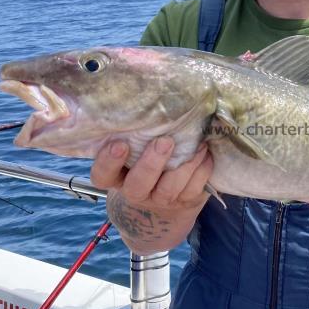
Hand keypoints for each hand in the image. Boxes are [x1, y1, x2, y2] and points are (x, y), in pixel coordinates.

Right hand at [90, 136, 212, 215]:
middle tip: (164, 142)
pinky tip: (206, 152)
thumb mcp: (133, 153)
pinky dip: (202, 169)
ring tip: (196, 144)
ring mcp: (161, 200)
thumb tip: (141, 102)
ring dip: (185, 164)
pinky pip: (195, 188)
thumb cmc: (145, 164)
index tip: (119, 144)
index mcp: (117, 178)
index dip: (108, 162)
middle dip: (151, 163)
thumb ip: (133, 136)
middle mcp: (136, 192)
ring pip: (170, 188)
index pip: (103, 175)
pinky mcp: (185, 202)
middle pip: (138, 184)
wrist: (166, 206)